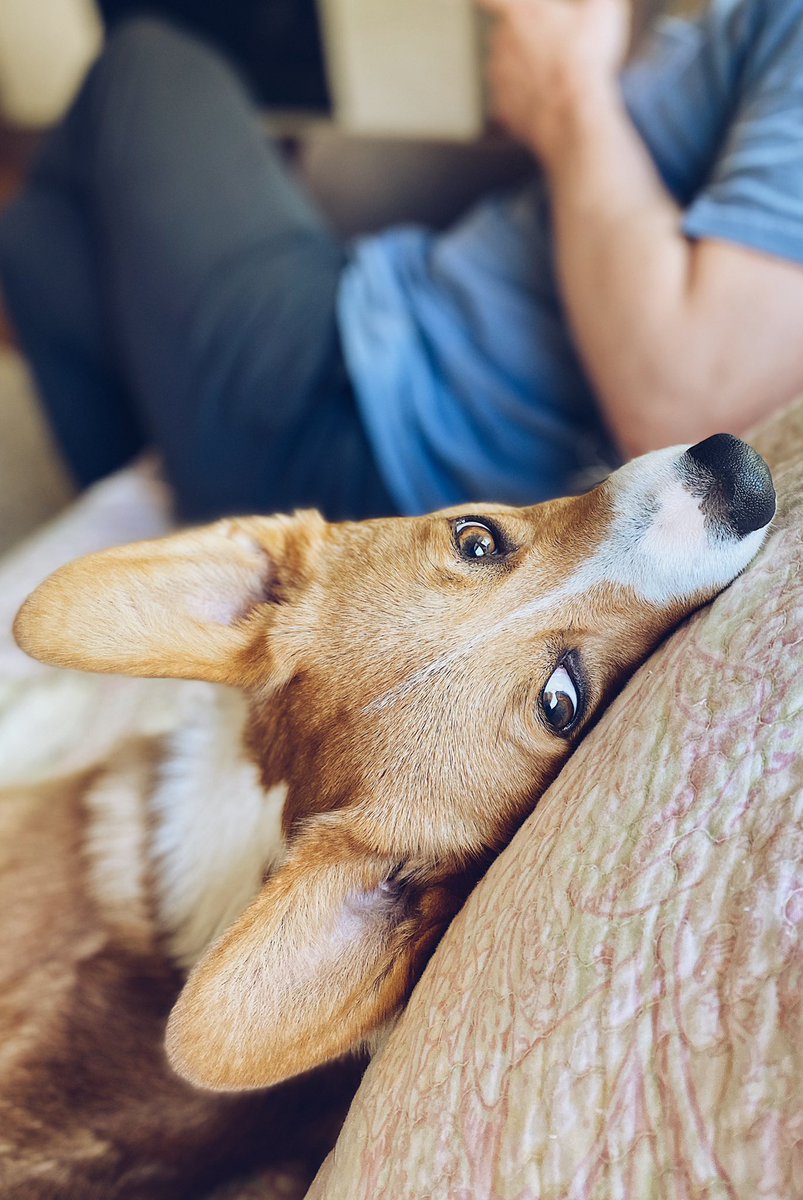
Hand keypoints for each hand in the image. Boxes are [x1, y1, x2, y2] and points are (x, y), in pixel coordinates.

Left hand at [478, 0, 630, 161]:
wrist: (572, 111)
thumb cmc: (584, 58)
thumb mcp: (602, 12)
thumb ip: (594, 1)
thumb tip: (595, 2)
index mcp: (522, 13)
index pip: (492, 0)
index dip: (490, 1)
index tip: (483, 1)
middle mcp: (502, 43)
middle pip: (503, 36)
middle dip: (522, 40)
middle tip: (550, 49)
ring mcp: (499, 77)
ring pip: (503, 68)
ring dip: (520, 71)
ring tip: (549, 78)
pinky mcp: (502, 107)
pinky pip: (509, 100)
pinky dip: (521, 100)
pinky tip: (544, 101)